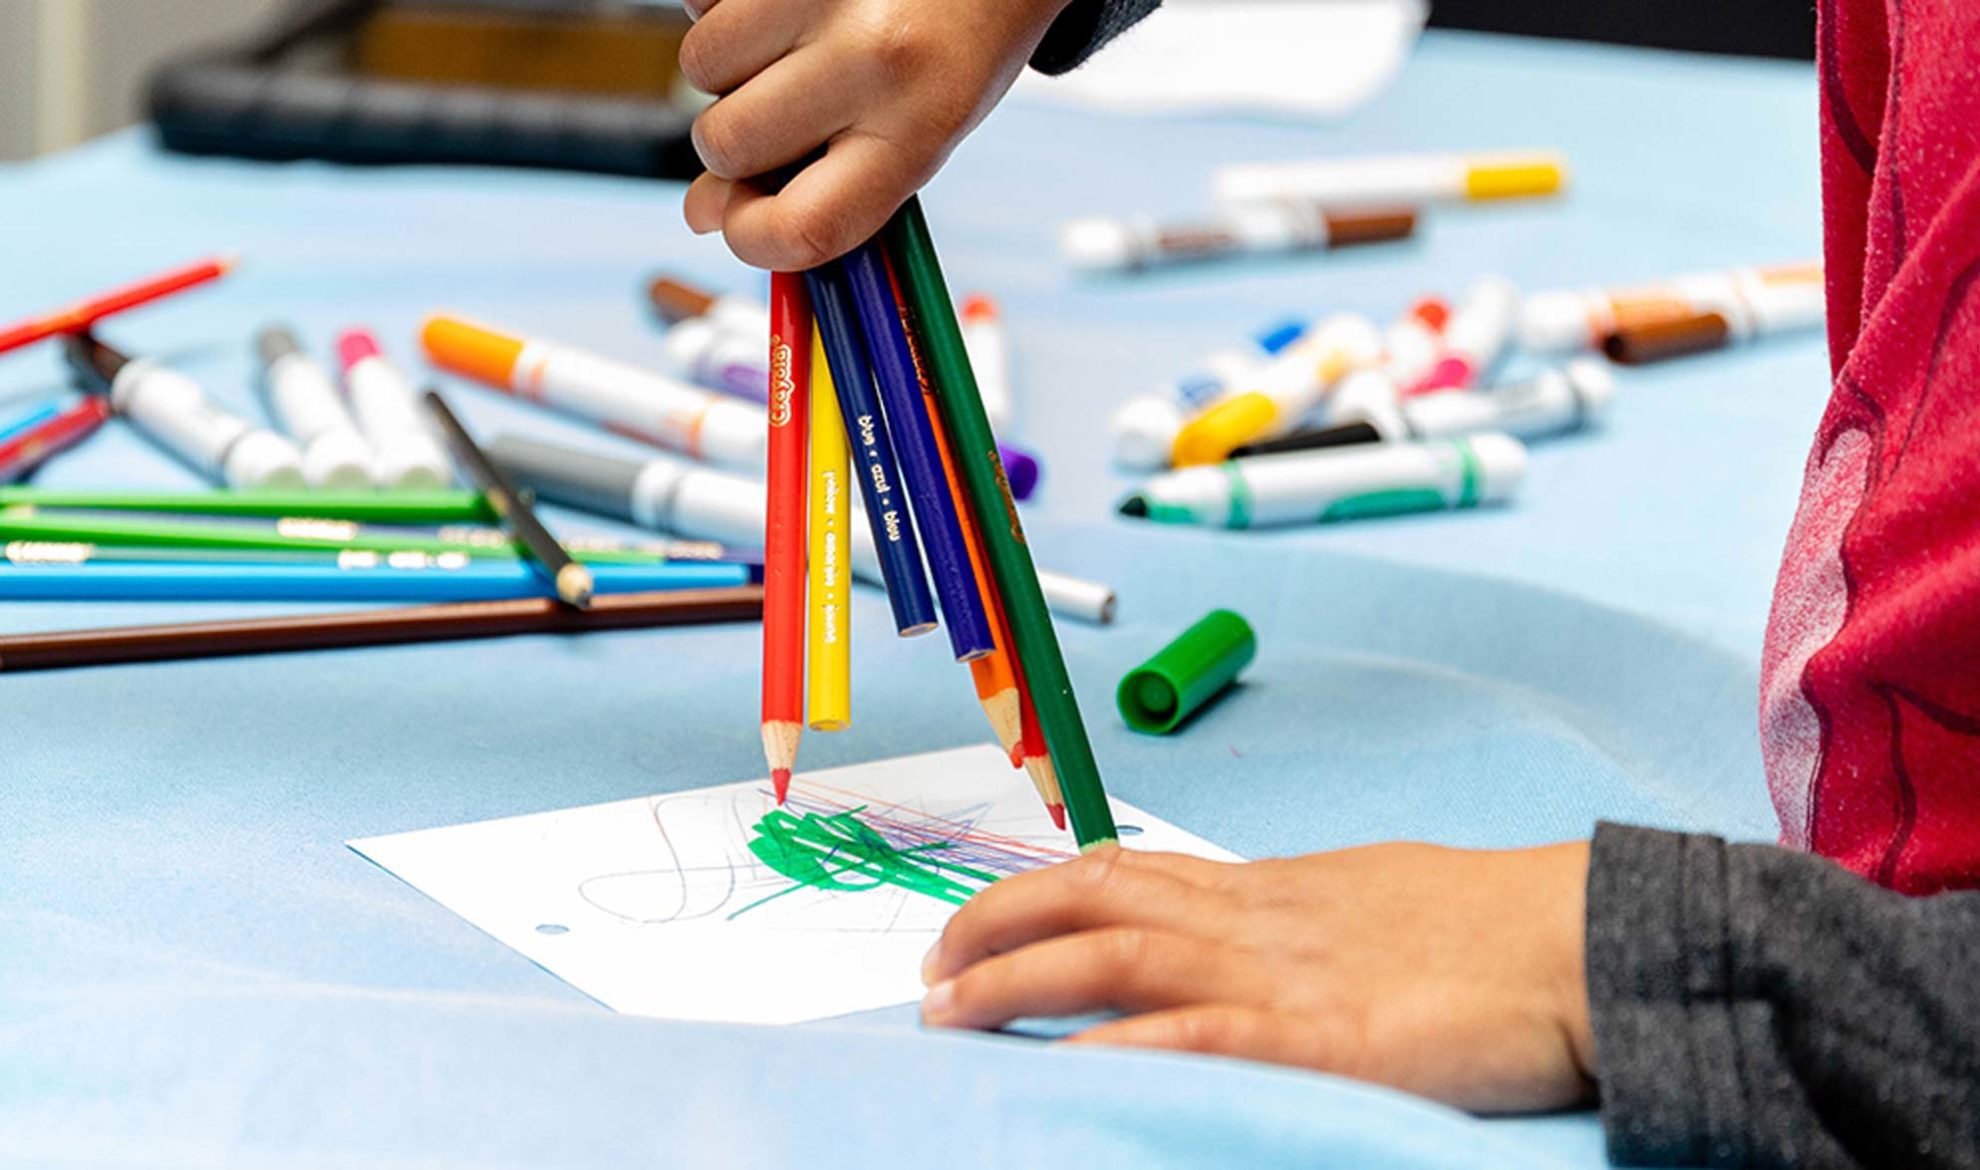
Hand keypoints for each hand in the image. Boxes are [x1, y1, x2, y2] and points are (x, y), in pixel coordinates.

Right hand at [676, 0, 1069, 268]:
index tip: (743, 225)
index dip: (753, 240)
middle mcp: (873, 57)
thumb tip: (701, 215)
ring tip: (792, 45)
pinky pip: (699, 0)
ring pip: (699, 66)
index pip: (805, 226)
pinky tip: (783, 7)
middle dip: (734, 139)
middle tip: (787, 108)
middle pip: (726, 144)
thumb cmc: (951, 46)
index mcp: (919, 126)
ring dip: (727, 66)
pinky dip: (722, 8)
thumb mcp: (918, 126)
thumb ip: (824, 181)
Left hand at [920, 840, 1597, 1113]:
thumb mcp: (1367, 902)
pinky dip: (1122, 1046)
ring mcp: (1282, 973)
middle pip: (1095, 899)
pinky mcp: (1323, 1036)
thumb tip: (1232, 931)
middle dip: (995, 929)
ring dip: (1019, 980)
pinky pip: (1199, 1035)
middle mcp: (1255, 917)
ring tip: (948, 1012)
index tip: (976, 923)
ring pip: (1119, 953)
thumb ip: (1290, 918)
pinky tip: (1063, 1066)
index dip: (1034, 892)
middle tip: (932, 972)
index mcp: (1267, 888)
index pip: (1124, 869)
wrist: (1579, 938)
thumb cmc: (1487, 927)